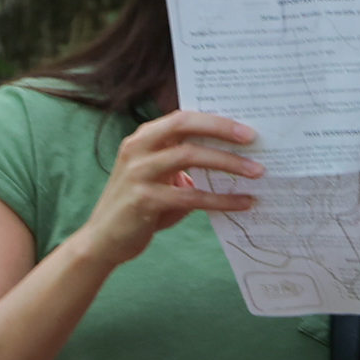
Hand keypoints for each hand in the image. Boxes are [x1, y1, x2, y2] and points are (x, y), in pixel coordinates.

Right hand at [72, 109, 260, 266]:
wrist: (103, 241)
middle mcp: (137, 149)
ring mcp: (138, 173)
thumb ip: (186, 163)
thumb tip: (234, 156)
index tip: (246, 126)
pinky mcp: (143, 200)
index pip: (182, 118)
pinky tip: (243, 203)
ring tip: (257, 171)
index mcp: (143, 138)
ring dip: (228, 163)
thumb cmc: (140, 206)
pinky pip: (192, 196)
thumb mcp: (161, 177)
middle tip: (253, 138)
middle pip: (183, 126)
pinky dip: (221, 199)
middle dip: (220, 128)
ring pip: (190, 157)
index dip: (215, 119)